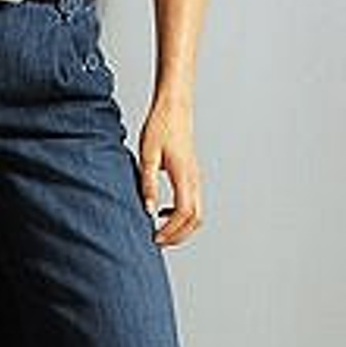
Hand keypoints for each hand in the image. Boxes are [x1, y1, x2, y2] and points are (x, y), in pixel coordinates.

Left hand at [137, 96, 203, 247]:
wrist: (175, 106)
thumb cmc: (160, 126)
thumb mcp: (147, 155)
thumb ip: (148, 184)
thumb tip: (148, 211)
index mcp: (184, 175)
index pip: (184, 213)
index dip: (171, 230)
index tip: (154, 237)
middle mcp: (194, 179)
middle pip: (196, 219)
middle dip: (178, 235)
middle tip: (157, 240)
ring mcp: (196, 178)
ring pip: (197, 213)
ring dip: (181, 227)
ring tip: (160, 231)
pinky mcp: (192, 175)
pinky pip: (193, 203)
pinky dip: (182, 215)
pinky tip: (162, 212)